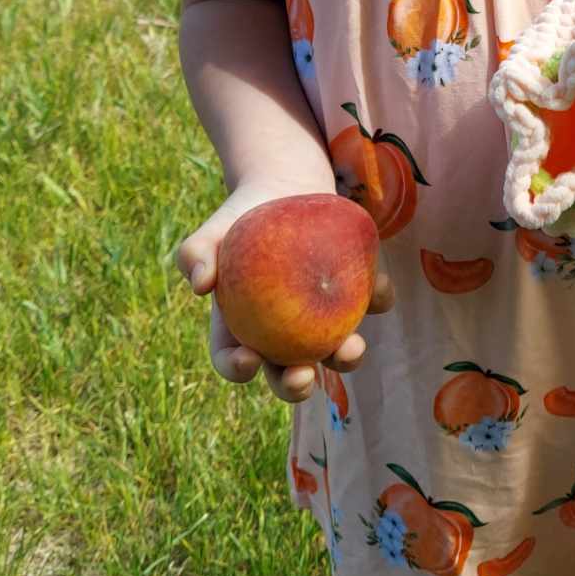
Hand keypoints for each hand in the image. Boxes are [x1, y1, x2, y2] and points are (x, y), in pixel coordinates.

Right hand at [174, 176, 394, 401]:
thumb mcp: (212, 232)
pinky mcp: (357, 294)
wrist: (284, 190)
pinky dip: (379, 300)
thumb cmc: (240, 218)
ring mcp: (323, 319)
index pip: (234, 360)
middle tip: (302, 377)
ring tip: (350, 347)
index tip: (247, 360)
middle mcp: (285, 335)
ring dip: (346, 358)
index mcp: (243, 329)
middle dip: (295, 385)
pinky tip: (379, 287)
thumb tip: (200, 284)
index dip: (238, 368)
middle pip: (288, 373)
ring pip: (336, 351)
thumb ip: (195, 254)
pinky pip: (372, 303)